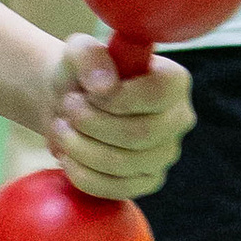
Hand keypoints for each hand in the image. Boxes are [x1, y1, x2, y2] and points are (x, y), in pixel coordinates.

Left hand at [41, 35, 193, 201]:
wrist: (71, 103)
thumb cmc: (83, 73)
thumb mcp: (79, 51)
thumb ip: (90, 56)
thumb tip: (104, 87)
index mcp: (174, 81)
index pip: (159, 93)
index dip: (118, 97)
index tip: (90, 93)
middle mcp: (179, 119)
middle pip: (140, 134)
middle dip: (92, 124)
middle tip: (67, 109)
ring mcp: (165, 154)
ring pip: (126, 164)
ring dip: (81, 148)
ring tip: (62, 129)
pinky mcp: (147, 181)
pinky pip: (119, 189)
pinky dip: (84, 175)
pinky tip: (67, 157)